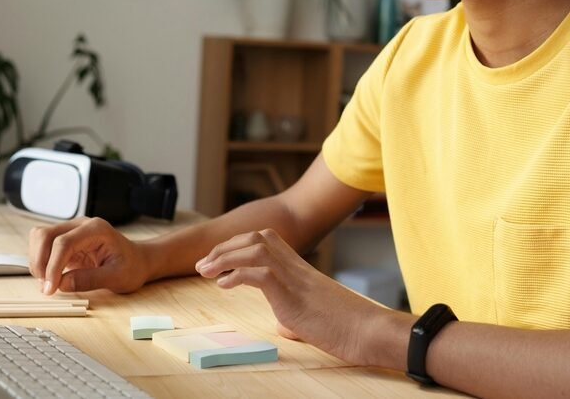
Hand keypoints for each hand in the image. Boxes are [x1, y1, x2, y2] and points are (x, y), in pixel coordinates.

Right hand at [28, 217, 149, 294]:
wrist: (137, 260)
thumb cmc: (131, 266)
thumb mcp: (117, 277)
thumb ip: (90, 280)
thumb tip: (62, 284)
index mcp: (96, 229)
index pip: (64, 243)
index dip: (53, 266)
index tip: (50, 288)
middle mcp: (81, 225)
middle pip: (45, 235)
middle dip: (40, 262)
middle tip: (46, 287)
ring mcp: (71, 230)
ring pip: (40, 238)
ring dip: (37, 261)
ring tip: (48, 283)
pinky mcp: (65, 240)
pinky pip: (43, 246)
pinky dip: (41, 261)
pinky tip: (50, 277)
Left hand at [195, 228, 389, 364]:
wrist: (367, 330)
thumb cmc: (344, 326)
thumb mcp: (311, 318)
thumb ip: (294, 314)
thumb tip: (284, 324)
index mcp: (298, 268)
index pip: (264, 241)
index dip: (236, 245)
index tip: (217, 259)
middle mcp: (295, 266)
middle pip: (255, 238)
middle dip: (224, 247)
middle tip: (203, 264)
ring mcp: (294, 277)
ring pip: (255, 249)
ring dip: (225, 257)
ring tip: (206, 271)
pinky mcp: (292, 293)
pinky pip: (260, 274)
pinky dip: (237, 275)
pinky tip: (224, 285)